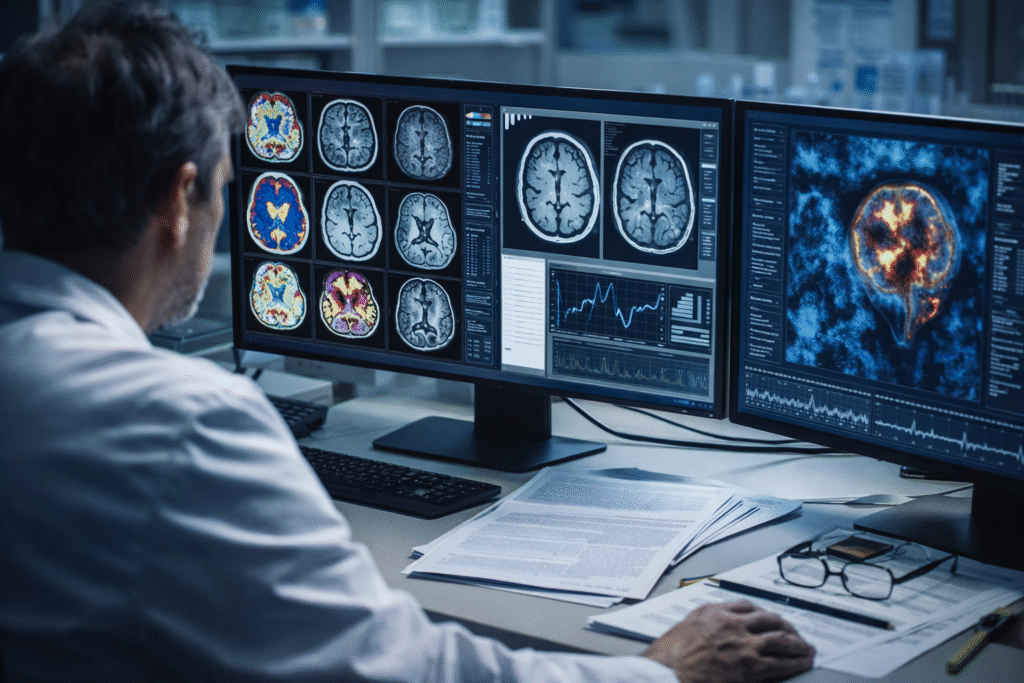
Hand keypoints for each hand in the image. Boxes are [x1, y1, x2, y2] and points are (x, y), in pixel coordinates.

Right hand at [642, 600, 814, 682]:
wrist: (667, 672)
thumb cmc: (670, 655)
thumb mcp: (687, 626)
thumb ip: (707, 622)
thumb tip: (719, 625)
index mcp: (716, 612)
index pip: (749, 606)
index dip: (764, 613)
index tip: (770, 618)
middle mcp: (733, 625)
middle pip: (771, 620)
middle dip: (787, 626)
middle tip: (795, 633)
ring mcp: (743, 646)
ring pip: (781, 640)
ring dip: (798, 644)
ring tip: (806, 648)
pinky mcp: (750, 668)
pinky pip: (781, 663)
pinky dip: (796, 662)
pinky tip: (803, 663)